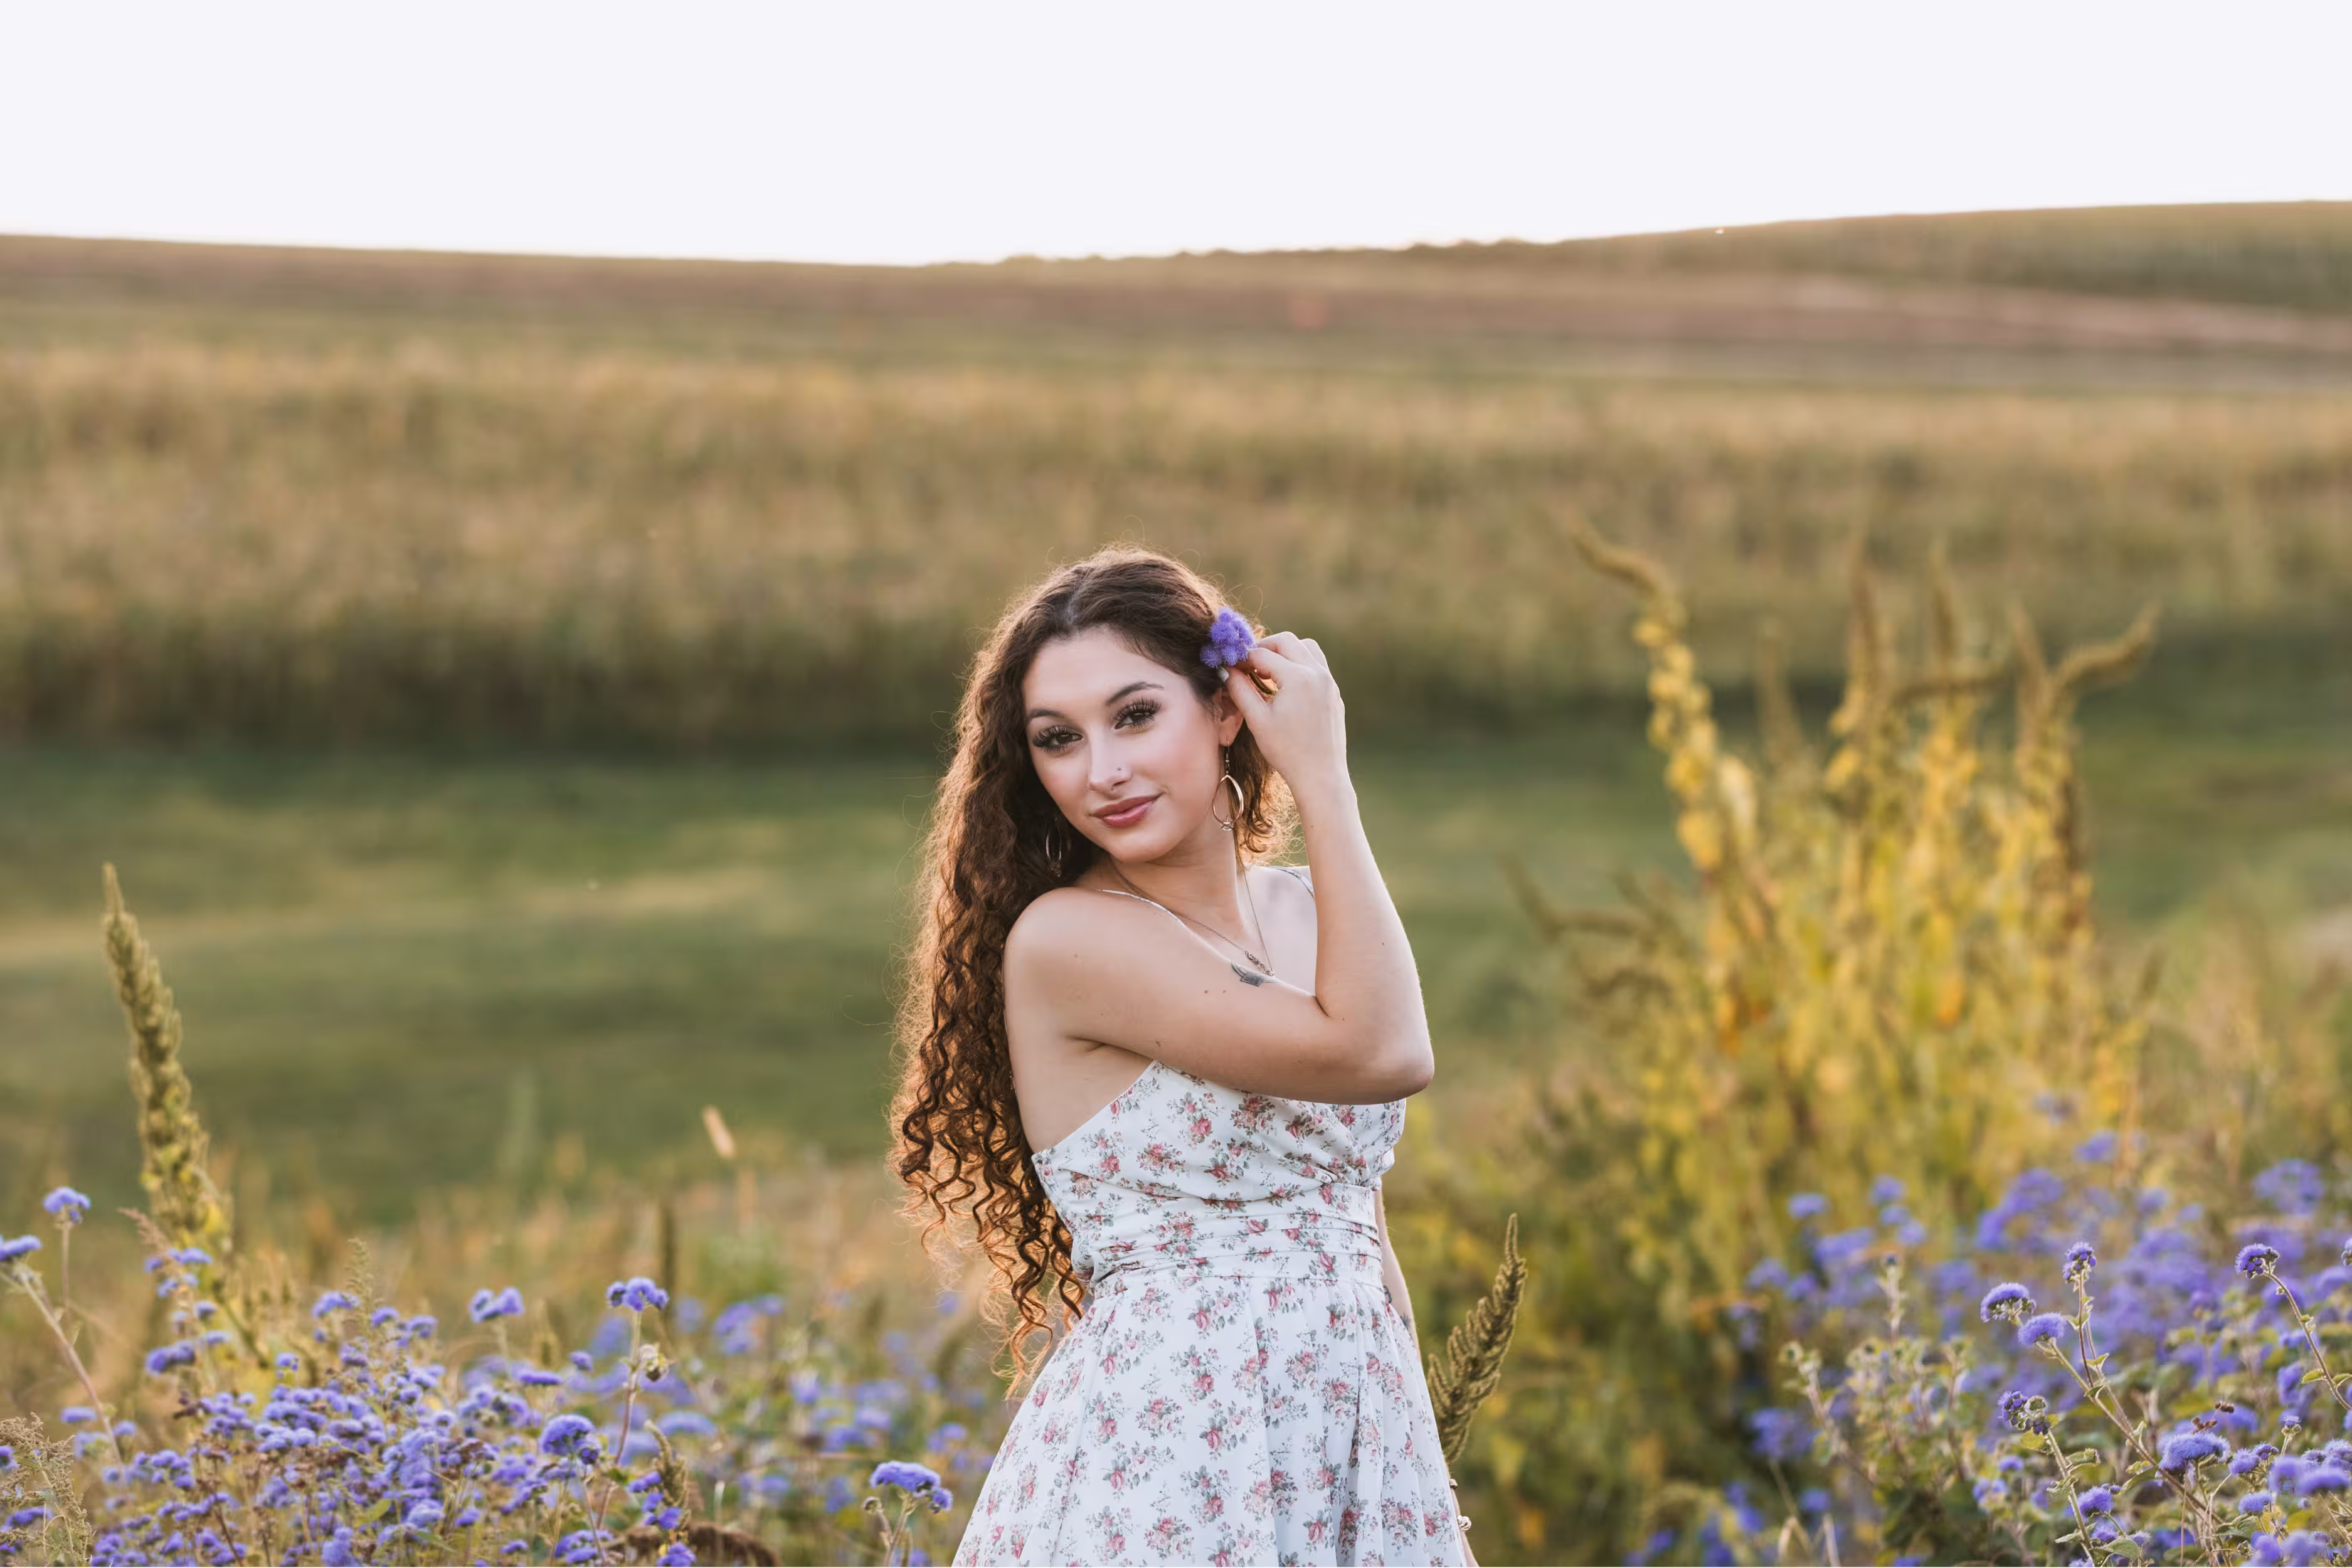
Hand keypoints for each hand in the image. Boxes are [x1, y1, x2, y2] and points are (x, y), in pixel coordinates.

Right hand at [1216, 631, 1348, 799]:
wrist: (1321, 776)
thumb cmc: (1286, 751)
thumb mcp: (1257, 720)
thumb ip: (1240, 689)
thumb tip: (1227, 669)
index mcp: (1298, 678)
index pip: (1263, 653)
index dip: (1243, 658)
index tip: (1230, 665)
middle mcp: (1318, 674)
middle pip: (1287, 641)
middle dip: (1264, 647)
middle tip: (1248, 665)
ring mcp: (1329, 683)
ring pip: (1307, 648)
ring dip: (1285, 652)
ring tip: (1268, 672)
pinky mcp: (1334, 693)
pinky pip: (1317, 666)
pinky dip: (1300, 665)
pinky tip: (1286, 686)